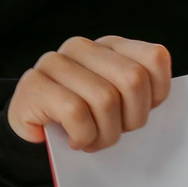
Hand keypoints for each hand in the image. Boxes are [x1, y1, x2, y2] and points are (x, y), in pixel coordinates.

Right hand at [6, 36, 172, 149]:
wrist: (32, 139)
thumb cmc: (81, 123)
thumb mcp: (119, 106)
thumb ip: (139, 92)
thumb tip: (155, 98)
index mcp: (109, 46)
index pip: (155, 59)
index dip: (155, 96)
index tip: (135, 113)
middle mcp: (82, 47)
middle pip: (133, 79)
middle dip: (131, 119)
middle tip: (112, 132)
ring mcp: (55, 62)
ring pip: (106, 99)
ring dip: (104, 134)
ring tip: (92, 140)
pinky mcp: (34, 84)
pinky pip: (76, 112)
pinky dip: (82, 136)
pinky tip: (75, 140)